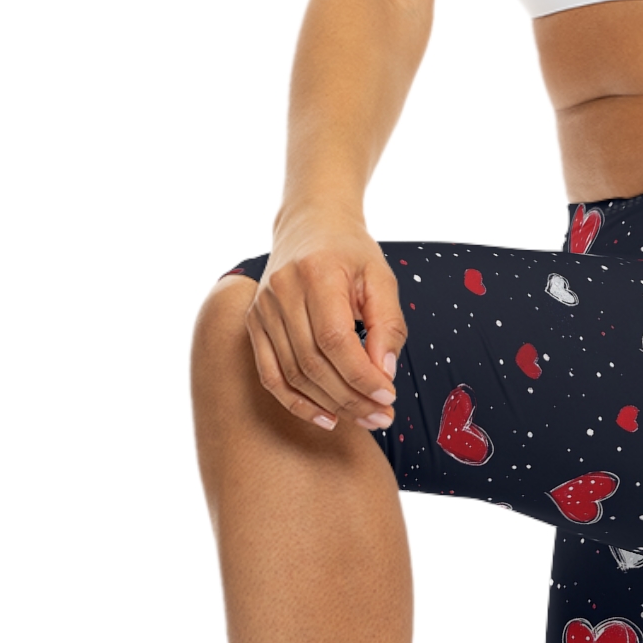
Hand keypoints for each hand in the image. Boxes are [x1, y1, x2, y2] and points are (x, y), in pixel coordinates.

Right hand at [245, 217, 406, 430]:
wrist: (310, 224)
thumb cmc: (351, 251)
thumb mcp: (381, 277)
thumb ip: (388, 323)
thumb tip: (384, 373)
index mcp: (316, 274)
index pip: (335, 339)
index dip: (361, 376)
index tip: (389, 397)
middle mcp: (281, 291)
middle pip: (313, 362)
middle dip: (351, 398)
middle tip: (382, 417)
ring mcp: (262, 309)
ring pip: (292, 374)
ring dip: (330, 404)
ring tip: (363, 418)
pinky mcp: (254, 323)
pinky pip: (270, 375)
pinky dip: (296, 402)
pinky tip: (325, 417)